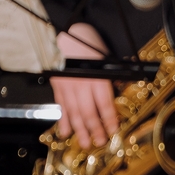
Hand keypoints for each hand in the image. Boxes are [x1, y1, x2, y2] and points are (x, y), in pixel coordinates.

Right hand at [54, 23, 119, 149]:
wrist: (64, 32)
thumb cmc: (86, 41)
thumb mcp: (105, 57)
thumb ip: (111, 76)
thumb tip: (118, 92)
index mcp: (95, 76)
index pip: (104, 103)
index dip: (109, 119)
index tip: (113, 130)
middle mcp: (80, 83)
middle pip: (88, 112)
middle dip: (95, 129)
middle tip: (100, 142)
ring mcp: (67, 86)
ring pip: (74, 112)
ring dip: (80, 129)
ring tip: (85, 142)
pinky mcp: (57, 86)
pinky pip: (61, 106)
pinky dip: (63, 120)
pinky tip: (65, 131)